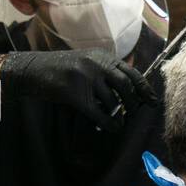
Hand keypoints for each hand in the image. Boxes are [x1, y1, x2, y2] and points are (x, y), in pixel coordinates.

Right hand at [0, 50, 158, 131]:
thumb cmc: (60, 68)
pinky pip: (99, 113)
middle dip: (134, 103)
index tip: (153, 101)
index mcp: (102, 56)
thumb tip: (129, 87)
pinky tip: (112, 129)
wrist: (32, 69)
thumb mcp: (86, 61)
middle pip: (126, 87)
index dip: (144, 88)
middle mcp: (97, 64)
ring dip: (119, 115)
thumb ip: (106, 70)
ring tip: (120, 122)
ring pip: (112, 102)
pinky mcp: (75, 93)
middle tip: (136, 113)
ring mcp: (86, 78)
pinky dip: (108, 123)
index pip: (131, 73)